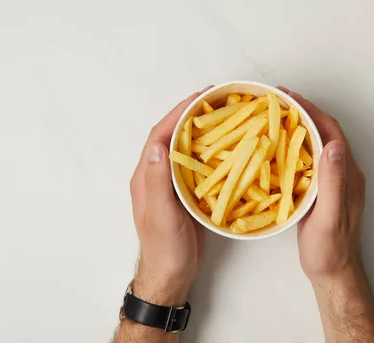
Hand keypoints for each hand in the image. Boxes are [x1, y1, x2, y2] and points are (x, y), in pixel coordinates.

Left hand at [129, 87, 210, 305]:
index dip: (178, 113)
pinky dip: (211, 153)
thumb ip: (157, 181)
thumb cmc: (164, 248)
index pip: (160, 136)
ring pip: (186, 150)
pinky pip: (197, 166)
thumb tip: (158, 147)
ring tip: (225, 117)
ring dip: (202, 132)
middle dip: (192, 116)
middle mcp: (158, 176)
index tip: (200, 98)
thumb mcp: (161, 215)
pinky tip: (227, 149)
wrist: (171, 276)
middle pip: (173, 137)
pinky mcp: (186, 195)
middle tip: (217, 101)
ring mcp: (172, 185)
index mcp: (146, 176)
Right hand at [278, 87, 365, 283]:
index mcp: (347, 174)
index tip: (289, 97)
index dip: (311, 111)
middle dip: (303, 112)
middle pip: (324, 132)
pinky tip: (277, 146)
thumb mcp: (329, 216)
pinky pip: (308, 158)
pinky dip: (294, 145)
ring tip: (275, 116)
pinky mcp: (322, 189)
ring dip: (298, 126)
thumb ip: (333, 182)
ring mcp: (333, 180)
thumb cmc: (330, 249)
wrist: (332, 272)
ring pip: (316, 144)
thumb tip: (335, 145)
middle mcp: (343, 172)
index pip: (331, 132)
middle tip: (277, 101)